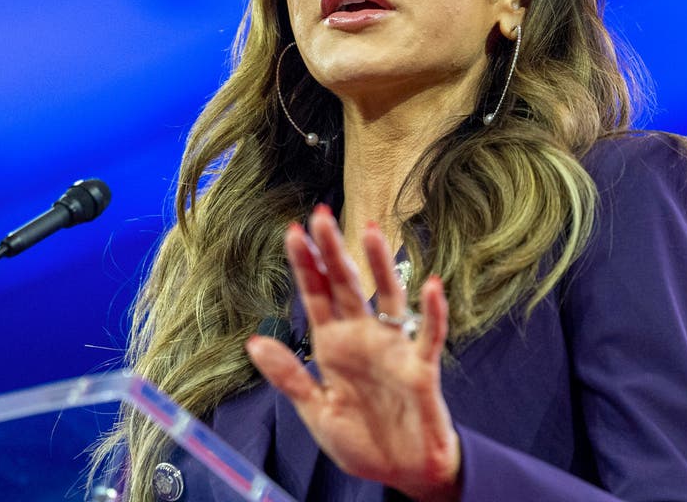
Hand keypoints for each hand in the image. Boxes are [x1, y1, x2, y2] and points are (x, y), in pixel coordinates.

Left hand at [245, 205, 461, 500]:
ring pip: (388, 296)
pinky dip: (432, 311)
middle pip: (346, 285)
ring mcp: (393, 347)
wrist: (403, 471)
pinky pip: (428, 334)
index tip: (292, 232)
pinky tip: (431, 285)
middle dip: (333, 251)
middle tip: (321, 215)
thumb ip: (290, 376)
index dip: (304, 266)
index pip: (315, 296)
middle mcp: (362, 337)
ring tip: (371, 231)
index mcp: (333, 346)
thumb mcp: (316, 412)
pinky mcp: (420, 366)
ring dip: (380, 265)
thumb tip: (254, 342)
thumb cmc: (362, 440)